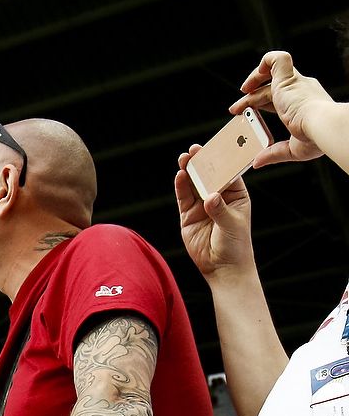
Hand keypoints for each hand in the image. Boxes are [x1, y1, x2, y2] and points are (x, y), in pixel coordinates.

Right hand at [174, 146, 254, 279]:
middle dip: (202, 162)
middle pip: (208, 175)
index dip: (222, 160)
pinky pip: (183, 198)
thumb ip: (220, 210)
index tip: (216, 148)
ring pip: (194, 184)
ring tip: (184, 158)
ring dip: (189, 171)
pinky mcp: (188, 215)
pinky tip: (179, 176)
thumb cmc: (235, 245)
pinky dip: (181, 187)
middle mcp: (218, 197)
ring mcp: (202, 205)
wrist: (222, 267)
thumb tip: (210, 197)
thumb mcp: (232, 225)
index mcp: (236, 195)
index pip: (228, 173)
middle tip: (195, 150)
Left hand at [231, 51, 329, 167]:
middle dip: (251, 98)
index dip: (260, 105)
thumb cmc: (316, 139)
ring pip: (273, 71)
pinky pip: (278, 59)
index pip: (278, 100)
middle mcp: (301, 90)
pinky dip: (265, 61)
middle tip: (234, 110)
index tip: (246, 115)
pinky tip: (253, 77)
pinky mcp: (287, 79)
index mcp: (304, 105)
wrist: (322, 126)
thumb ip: (273, 153)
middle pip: (271, 88)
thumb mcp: (292, 149)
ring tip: (243, 91)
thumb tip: (257, 162)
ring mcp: (294, 83)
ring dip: (255, 78)